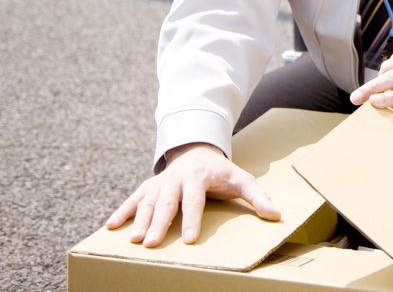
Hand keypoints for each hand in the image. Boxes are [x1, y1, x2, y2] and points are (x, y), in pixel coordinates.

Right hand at [105, 142, 279, 246]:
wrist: (198, 151)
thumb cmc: (222, 172)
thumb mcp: (242, 180)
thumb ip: (258, 198)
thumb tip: (276, 216)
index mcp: (199, 177)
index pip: (194, 201)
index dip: (191, 220)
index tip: (189, 240)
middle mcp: (176, 179)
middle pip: (166, 203)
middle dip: (159, 223)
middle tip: (152, 244)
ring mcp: (160, 182)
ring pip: (147, 201)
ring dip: (138, 220)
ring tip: (134, 240)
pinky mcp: (148, 186)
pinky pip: (132, 198)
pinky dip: (122, 211)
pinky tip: (112, 226)